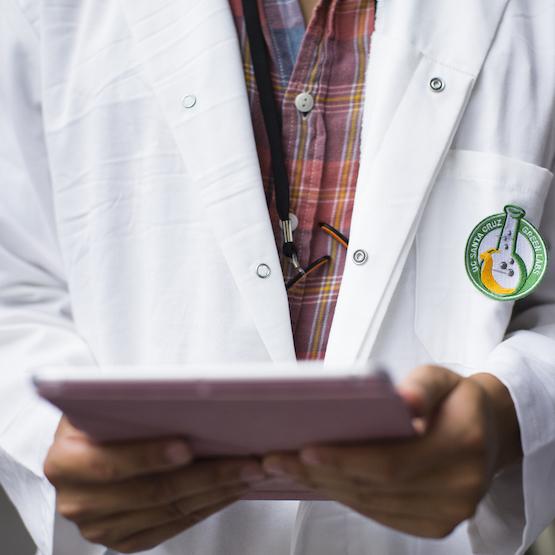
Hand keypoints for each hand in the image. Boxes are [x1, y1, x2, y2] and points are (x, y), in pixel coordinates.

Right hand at [45, 417, 266, 552]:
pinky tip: (231, 489)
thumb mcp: (104, 400)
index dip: (149, 456)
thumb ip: (129, 402)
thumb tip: (188, 393)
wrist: (86, 446)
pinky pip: (172, 527)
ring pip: (169, 511)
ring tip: (250, 473)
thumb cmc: (103, 416)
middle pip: (151, 493)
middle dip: (206, 476)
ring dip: (216, 492)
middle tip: (246, 461)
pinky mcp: (122, 540)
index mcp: (65, 462)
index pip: (110, 464)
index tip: (188, 447)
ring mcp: (100, 527)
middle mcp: (77, 502)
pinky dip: (207, 507)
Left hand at [262, 366, 521, 538]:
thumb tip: (405, 401)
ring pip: (373, 504)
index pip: (392, 461)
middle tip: (275, 458)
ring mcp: (449, 512)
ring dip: (325, 486)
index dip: (345, 459)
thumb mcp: (440, 378)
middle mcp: (460, 487)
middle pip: (375, 487)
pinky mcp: (436, 524)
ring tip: (286, 468)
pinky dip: (346, 497)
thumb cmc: (454, 398)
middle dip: (320, 473)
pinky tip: (318, 480)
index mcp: (463, 444)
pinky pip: (381, 514)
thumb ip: (423, 387)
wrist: (488, 431)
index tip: (303, 450)